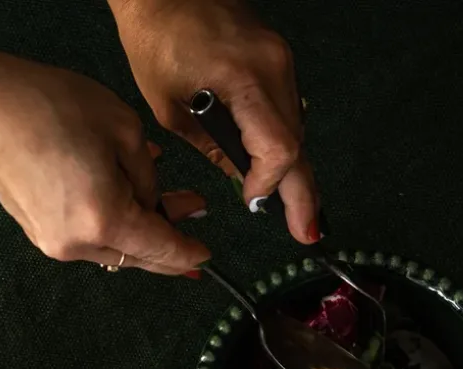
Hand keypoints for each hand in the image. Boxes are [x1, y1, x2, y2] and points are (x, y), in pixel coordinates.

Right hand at [0, 56, 208, 272]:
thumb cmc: (54, 107)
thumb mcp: (124, 131)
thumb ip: (150, 178)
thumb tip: (154, 204)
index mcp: (106, 219)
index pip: (160, 249)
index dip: (186, 254)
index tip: (204, 257)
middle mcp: (80, 244)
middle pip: (138, 257)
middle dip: (167, 242)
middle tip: (191, 215)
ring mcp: (56, 246)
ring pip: (113, 250)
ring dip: (137, 232)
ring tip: (156, 199)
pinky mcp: (40, 237)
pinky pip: (88, 240)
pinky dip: (110, 226)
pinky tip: (118, 199)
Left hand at [110, 0, 316, 242]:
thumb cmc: (155, 41)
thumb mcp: (171, 109)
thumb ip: (211, 147)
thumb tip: (242, 179)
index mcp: (244, 79)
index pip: (278, 148)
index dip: (268, 184)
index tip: (250, 203)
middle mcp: (273, 66)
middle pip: (298, 143)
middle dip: (302, 193)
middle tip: (307, 233)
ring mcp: (280, 58)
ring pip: (297, 128)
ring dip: (294, 169)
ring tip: (297, 208)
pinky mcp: (278, 56)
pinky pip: (288, 108)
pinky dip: (283, 141)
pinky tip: (278, 168)